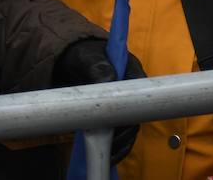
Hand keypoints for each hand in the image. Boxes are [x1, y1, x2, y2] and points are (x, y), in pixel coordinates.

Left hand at [54, 39, 146, 162]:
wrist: (70, 60)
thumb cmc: (82, 56)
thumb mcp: (88, 58)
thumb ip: (99, 67)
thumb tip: (109, 81)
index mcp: (131, 72)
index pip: (142, 93)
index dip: (134, 111)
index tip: (120, 126)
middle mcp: (132, 89)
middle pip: (136, 114)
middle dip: (125, 133)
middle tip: (111, 146)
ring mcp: (123, 103)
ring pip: (130, 126)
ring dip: (121, 143)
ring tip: (109, 155)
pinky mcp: (112, 114)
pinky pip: (120, 132)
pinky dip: (116, 145)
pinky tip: (108, 155)